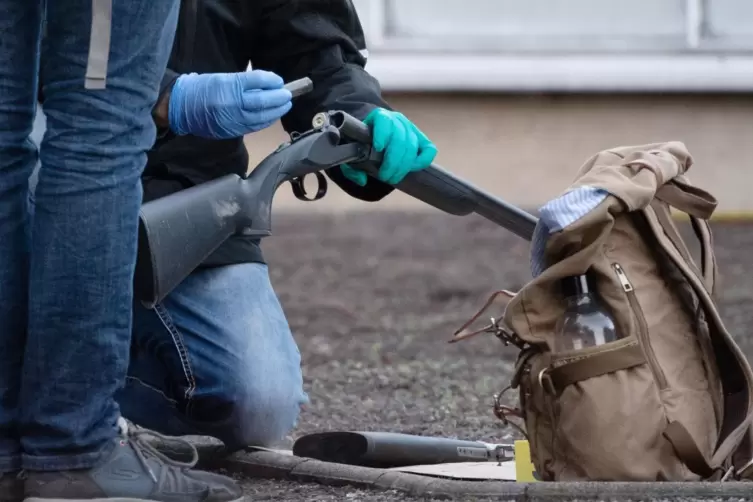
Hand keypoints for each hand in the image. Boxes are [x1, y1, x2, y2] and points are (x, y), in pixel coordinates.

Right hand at [168, 70, 292, 138]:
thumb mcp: (222, 78)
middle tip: (287, 94)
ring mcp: (233, 119)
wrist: (180, 107)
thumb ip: (244, 82)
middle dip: (278, 98)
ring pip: (261, 116)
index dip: (271, 81)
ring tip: (285, 105)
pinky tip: (272, 116)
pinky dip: (266, 121)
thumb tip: (266, 85)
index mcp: (228, 85)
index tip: (279, 81)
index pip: (256, 81)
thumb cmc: (201, 88)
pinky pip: (254, 126)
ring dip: (276, 111)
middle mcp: (232, 103)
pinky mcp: (232, 130)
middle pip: (262, 101)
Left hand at [340, 108, 437, 185]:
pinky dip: (422, 161)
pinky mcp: (422, 139)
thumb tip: (362, 180)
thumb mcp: (352, 155)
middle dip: (393, 162)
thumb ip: (351, 168)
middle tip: (385, 177)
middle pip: (400, 139)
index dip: (382, 134)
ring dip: (403, 166)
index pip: (383, 121)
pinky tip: (412, 169)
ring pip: (412, 146)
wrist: (376, 136)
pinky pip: (429, 150)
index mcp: (378, 117)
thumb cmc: (363, 145)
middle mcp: (396, 120)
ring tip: (393, 178)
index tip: (378, 148)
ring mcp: (411, 128)